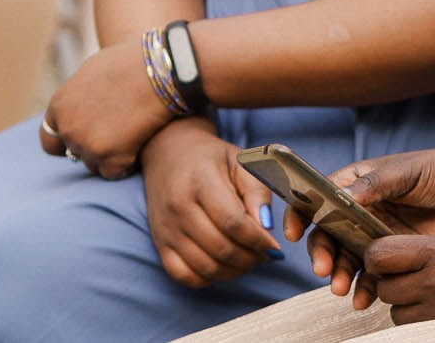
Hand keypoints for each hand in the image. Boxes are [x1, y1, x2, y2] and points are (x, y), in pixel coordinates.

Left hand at [41, 40, 173, 178]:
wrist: (162, 70)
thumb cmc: (133, 62)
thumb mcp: (94, 70)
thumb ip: (80, 94)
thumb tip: (80, 105)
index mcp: (59, 105)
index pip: (50, 138)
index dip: (66, 140)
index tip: (83, 138)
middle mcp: (68, 128)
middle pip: (73, 153)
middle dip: (90, 147)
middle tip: (113, 136)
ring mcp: (87, 145)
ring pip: (93, 164)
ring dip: (108, 156)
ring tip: (130, 137)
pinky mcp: (110, 158)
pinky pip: (113, 173)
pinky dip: (126, 164)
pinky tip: (139, 147)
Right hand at [141, 119, 280, 287]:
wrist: (169, 156)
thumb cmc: (212, 159)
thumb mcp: (241, 161)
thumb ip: (257, 191)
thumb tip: (267, 227)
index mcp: (200, 181)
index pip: (232, 222)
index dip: (258, 240)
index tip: (275, 246)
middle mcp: (178, 207)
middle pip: (220, 248)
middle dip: (251, 258)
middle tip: (266, 255)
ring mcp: (166, 229)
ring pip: (205, 266)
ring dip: (234, 271)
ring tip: (250, 260)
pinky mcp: (160, 244)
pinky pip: (184, 276)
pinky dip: (209, 278)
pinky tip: (225, 266)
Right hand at [291, 143, 434, 307]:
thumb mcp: (409, 171)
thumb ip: (376, 183)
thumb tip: (342, 196)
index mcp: (360, 182)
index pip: (321, 197)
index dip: (302, 212)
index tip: (294, 231)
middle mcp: (362, 210)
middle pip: (329, 233)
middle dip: (323, 253)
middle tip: (325, 270)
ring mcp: (377, 234)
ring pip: (347, 258)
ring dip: (340, 275)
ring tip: (342, 289)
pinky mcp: (395, 255)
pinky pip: (372, 275)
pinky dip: (364, 288)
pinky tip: (363, 299)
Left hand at [361, 236, 434, 323]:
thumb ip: (421, 255)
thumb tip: (380, 264)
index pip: (379, 254)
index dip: (376, 258)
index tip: (384, 259)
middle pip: (384, 287)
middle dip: (392, 284)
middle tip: (412, 279)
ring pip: (395, 314)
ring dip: (406, 307)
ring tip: (432, 296)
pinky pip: (412, 330)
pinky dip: (419, 323)